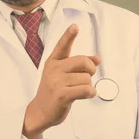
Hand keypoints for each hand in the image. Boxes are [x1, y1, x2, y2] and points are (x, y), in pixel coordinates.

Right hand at [22, 24, 100, 138]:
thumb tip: (98, 58)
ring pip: (86, 79)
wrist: (40, 111)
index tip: (75, 26)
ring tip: (76, 91)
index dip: (69, 36)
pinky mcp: (62, 94)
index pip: (62, 46)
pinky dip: (90, 93)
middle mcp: (54, 69)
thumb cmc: (54, 92)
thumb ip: (78, 66)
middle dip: (90, 70)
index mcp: (53, 62)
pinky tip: (82, 96)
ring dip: (87, 86)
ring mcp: (57, 82)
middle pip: (83, 62)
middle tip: (85, 78)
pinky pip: (86, 89)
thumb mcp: (62, 75)